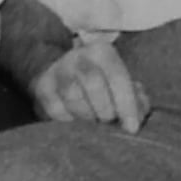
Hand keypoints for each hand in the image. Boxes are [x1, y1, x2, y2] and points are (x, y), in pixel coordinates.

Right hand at [30, 38, 148, 131]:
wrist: (57, 69)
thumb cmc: (99, 81)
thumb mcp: (120, 83)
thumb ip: (136, 98)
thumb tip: (139, 115)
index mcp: (102, 52)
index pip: (117, 76)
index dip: (127, 105)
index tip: (132, 128)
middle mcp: (78, 56)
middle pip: (94, 85)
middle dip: (105, 110)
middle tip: (109, 121)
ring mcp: (57, 71)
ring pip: (73, 99)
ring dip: (87, 117)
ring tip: (93, 120)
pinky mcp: (41, 87)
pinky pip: (56, 111)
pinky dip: (69, 121)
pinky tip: (75, 119)